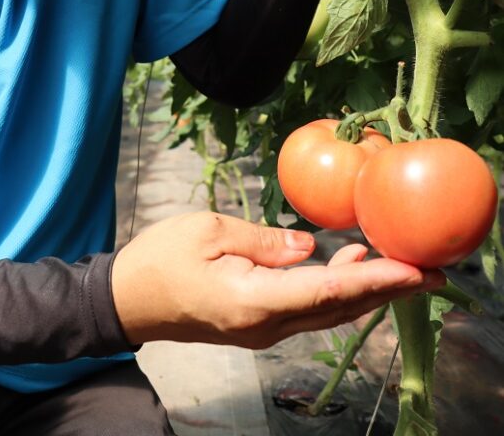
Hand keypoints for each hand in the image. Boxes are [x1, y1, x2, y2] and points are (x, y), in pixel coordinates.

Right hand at [111, 212, 443, 348]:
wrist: (128, 301)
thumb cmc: (161, 259)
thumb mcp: (209, 231)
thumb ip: (264, 240)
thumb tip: (309, 247)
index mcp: (253, 301)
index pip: (327, 292)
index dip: (374, 280)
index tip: (412, 269)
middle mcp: (266, 325)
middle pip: (339, 309)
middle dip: (388, 290)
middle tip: (433, 272)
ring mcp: (263, 330)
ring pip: (328, 312)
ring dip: (368, 290)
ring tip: (403, 265)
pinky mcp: (258, 324)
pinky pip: (309, 310)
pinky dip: (339, 291)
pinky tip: (352, 267)